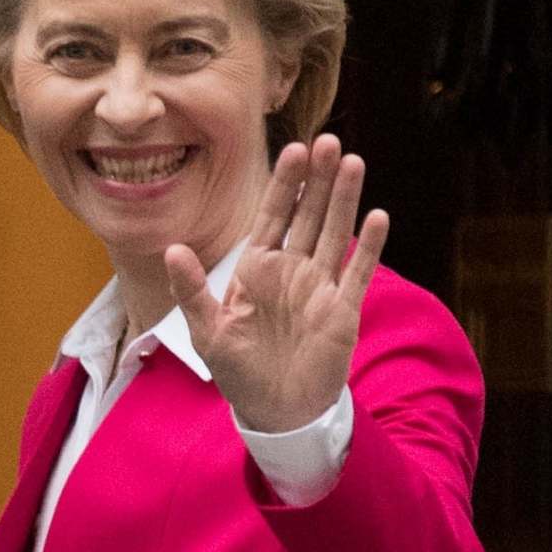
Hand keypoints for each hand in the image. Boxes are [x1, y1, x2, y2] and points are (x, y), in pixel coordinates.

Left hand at [164, 134, 390, 433]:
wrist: (275, 410)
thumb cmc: (237, 370)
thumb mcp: (206, 330)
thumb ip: (191, 289)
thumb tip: (173, 250)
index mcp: (257, 269)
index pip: (273, 216)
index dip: (284, 185)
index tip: (294, 151)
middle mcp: (291, 271)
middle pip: (308, 215)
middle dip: (318, 180)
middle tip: (329, 141)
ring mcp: (319, 287)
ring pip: (335, 233)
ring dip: (345, 199)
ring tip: (354, 162)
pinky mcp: (343, 310)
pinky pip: (358, 272)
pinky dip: (369, 246)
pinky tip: (379, 216)